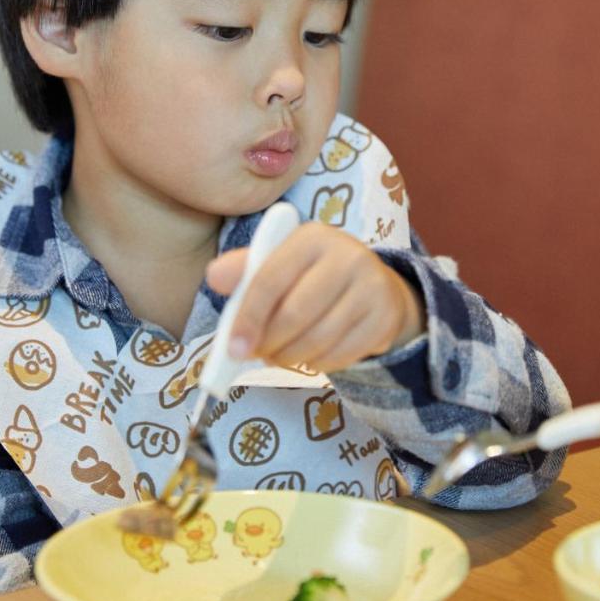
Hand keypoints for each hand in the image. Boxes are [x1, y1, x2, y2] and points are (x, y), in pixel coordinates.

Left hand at [205, 222, 423, 371]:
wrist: (374, 286)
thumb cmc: (312, 275)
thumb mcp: (280, 263)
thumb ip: (245, 270)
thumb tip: (214, 276)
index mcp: (312, 236)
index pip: (270, 279)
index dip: (248, 317)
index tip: (233, 348)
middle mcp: (348, 256)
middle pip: (295, 314)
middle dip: (268, 343)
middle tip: (255, 355)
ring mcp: (371, 287)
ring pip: (318, 340)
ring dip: (290, 358)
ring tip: (278, 356)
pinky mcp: (385, 318)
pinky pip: (341, 355)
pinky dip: (317, 364)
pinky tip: (309, 355)